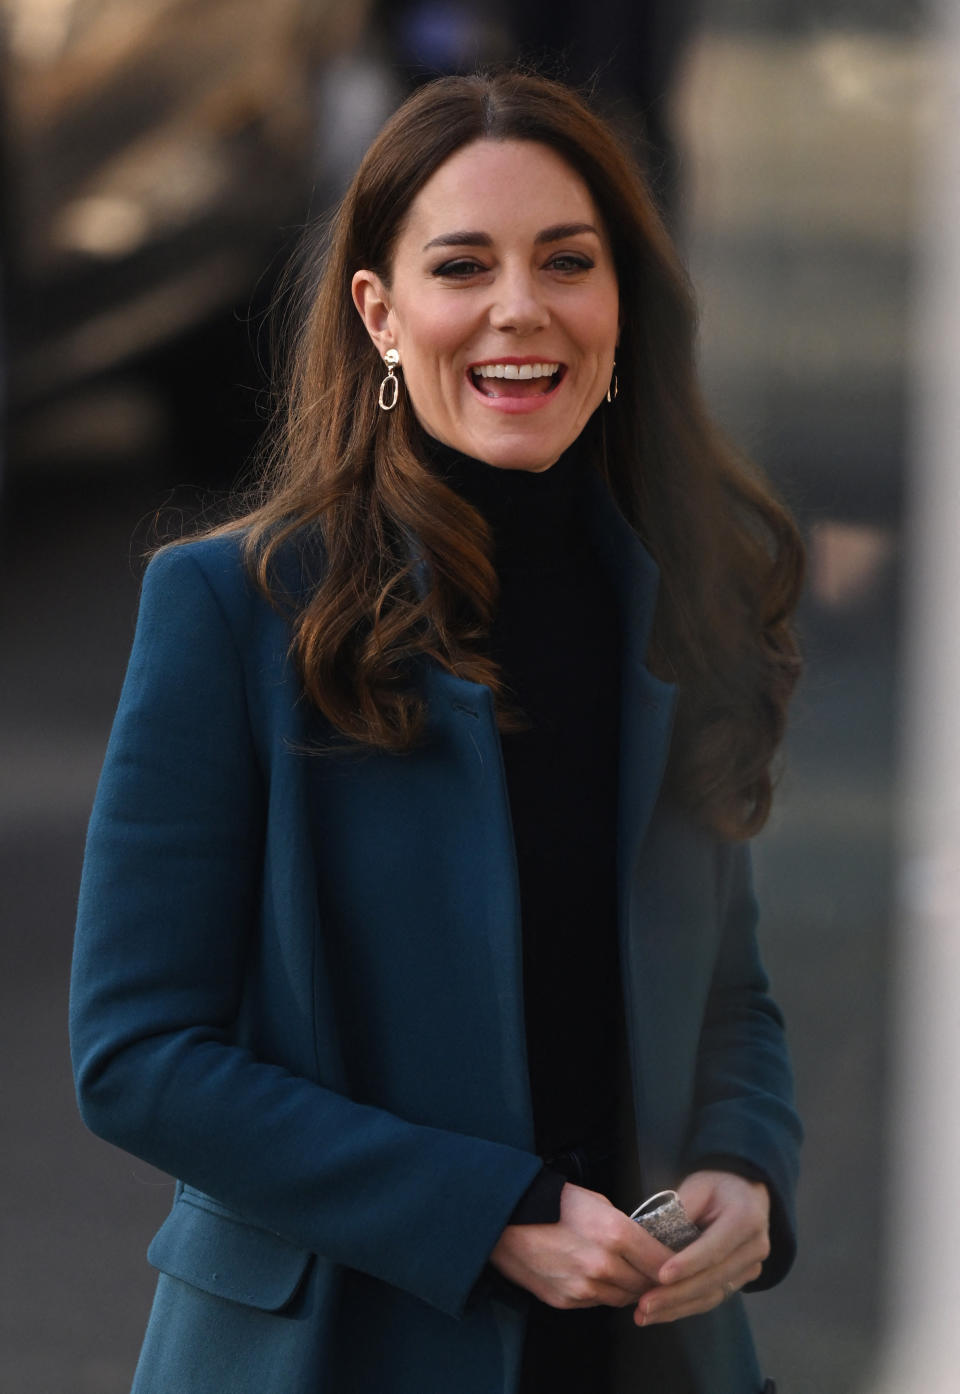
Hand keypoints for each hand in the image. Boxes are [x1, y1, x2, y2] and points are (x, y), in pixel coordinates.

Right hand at [489, 1182, 670, 1309]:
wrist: (507, 1220)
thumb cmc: (552, 1203)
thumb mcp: (596, 1201)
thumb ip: (623, 1226)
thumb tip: (642, 1243)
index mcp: (615, 1233)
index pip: (662, 1262)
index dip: (675, 1265)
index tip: (683, 1265)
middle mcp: (603, 1264)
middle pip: (646, 1284)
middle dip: (654, 1279)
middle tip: (656, 1271)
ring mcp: (585, 1287)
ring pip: (625, 1298)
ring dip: (630, 1288)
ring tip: (628, 1273)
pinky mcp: (568, 1301)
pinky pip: (598, 1302)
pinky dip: (604, 1292)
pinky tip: (599, 1277)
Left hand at [634, 1171, 769, 1325]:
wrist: (744, 1193)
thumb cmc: (716, 1186)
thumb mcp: (698, 1185)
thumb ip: (681, 1209)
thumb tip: (651, 1237)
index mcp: (746, 1218)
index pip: (714, 1247)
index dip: (688, 1264)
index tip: (660, 1276)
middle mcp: (754, 1247)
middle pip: (713, 1278)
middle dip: (676, 1294)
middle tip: (644, 1304)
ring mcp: (751, 1268)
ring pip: (712, 1295)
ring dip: (676, 1308)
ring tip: (644, 1315)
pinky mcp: (741, 1281)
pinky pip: (712, 1298)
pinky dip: (684, 1307)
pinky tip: (660, 1313)